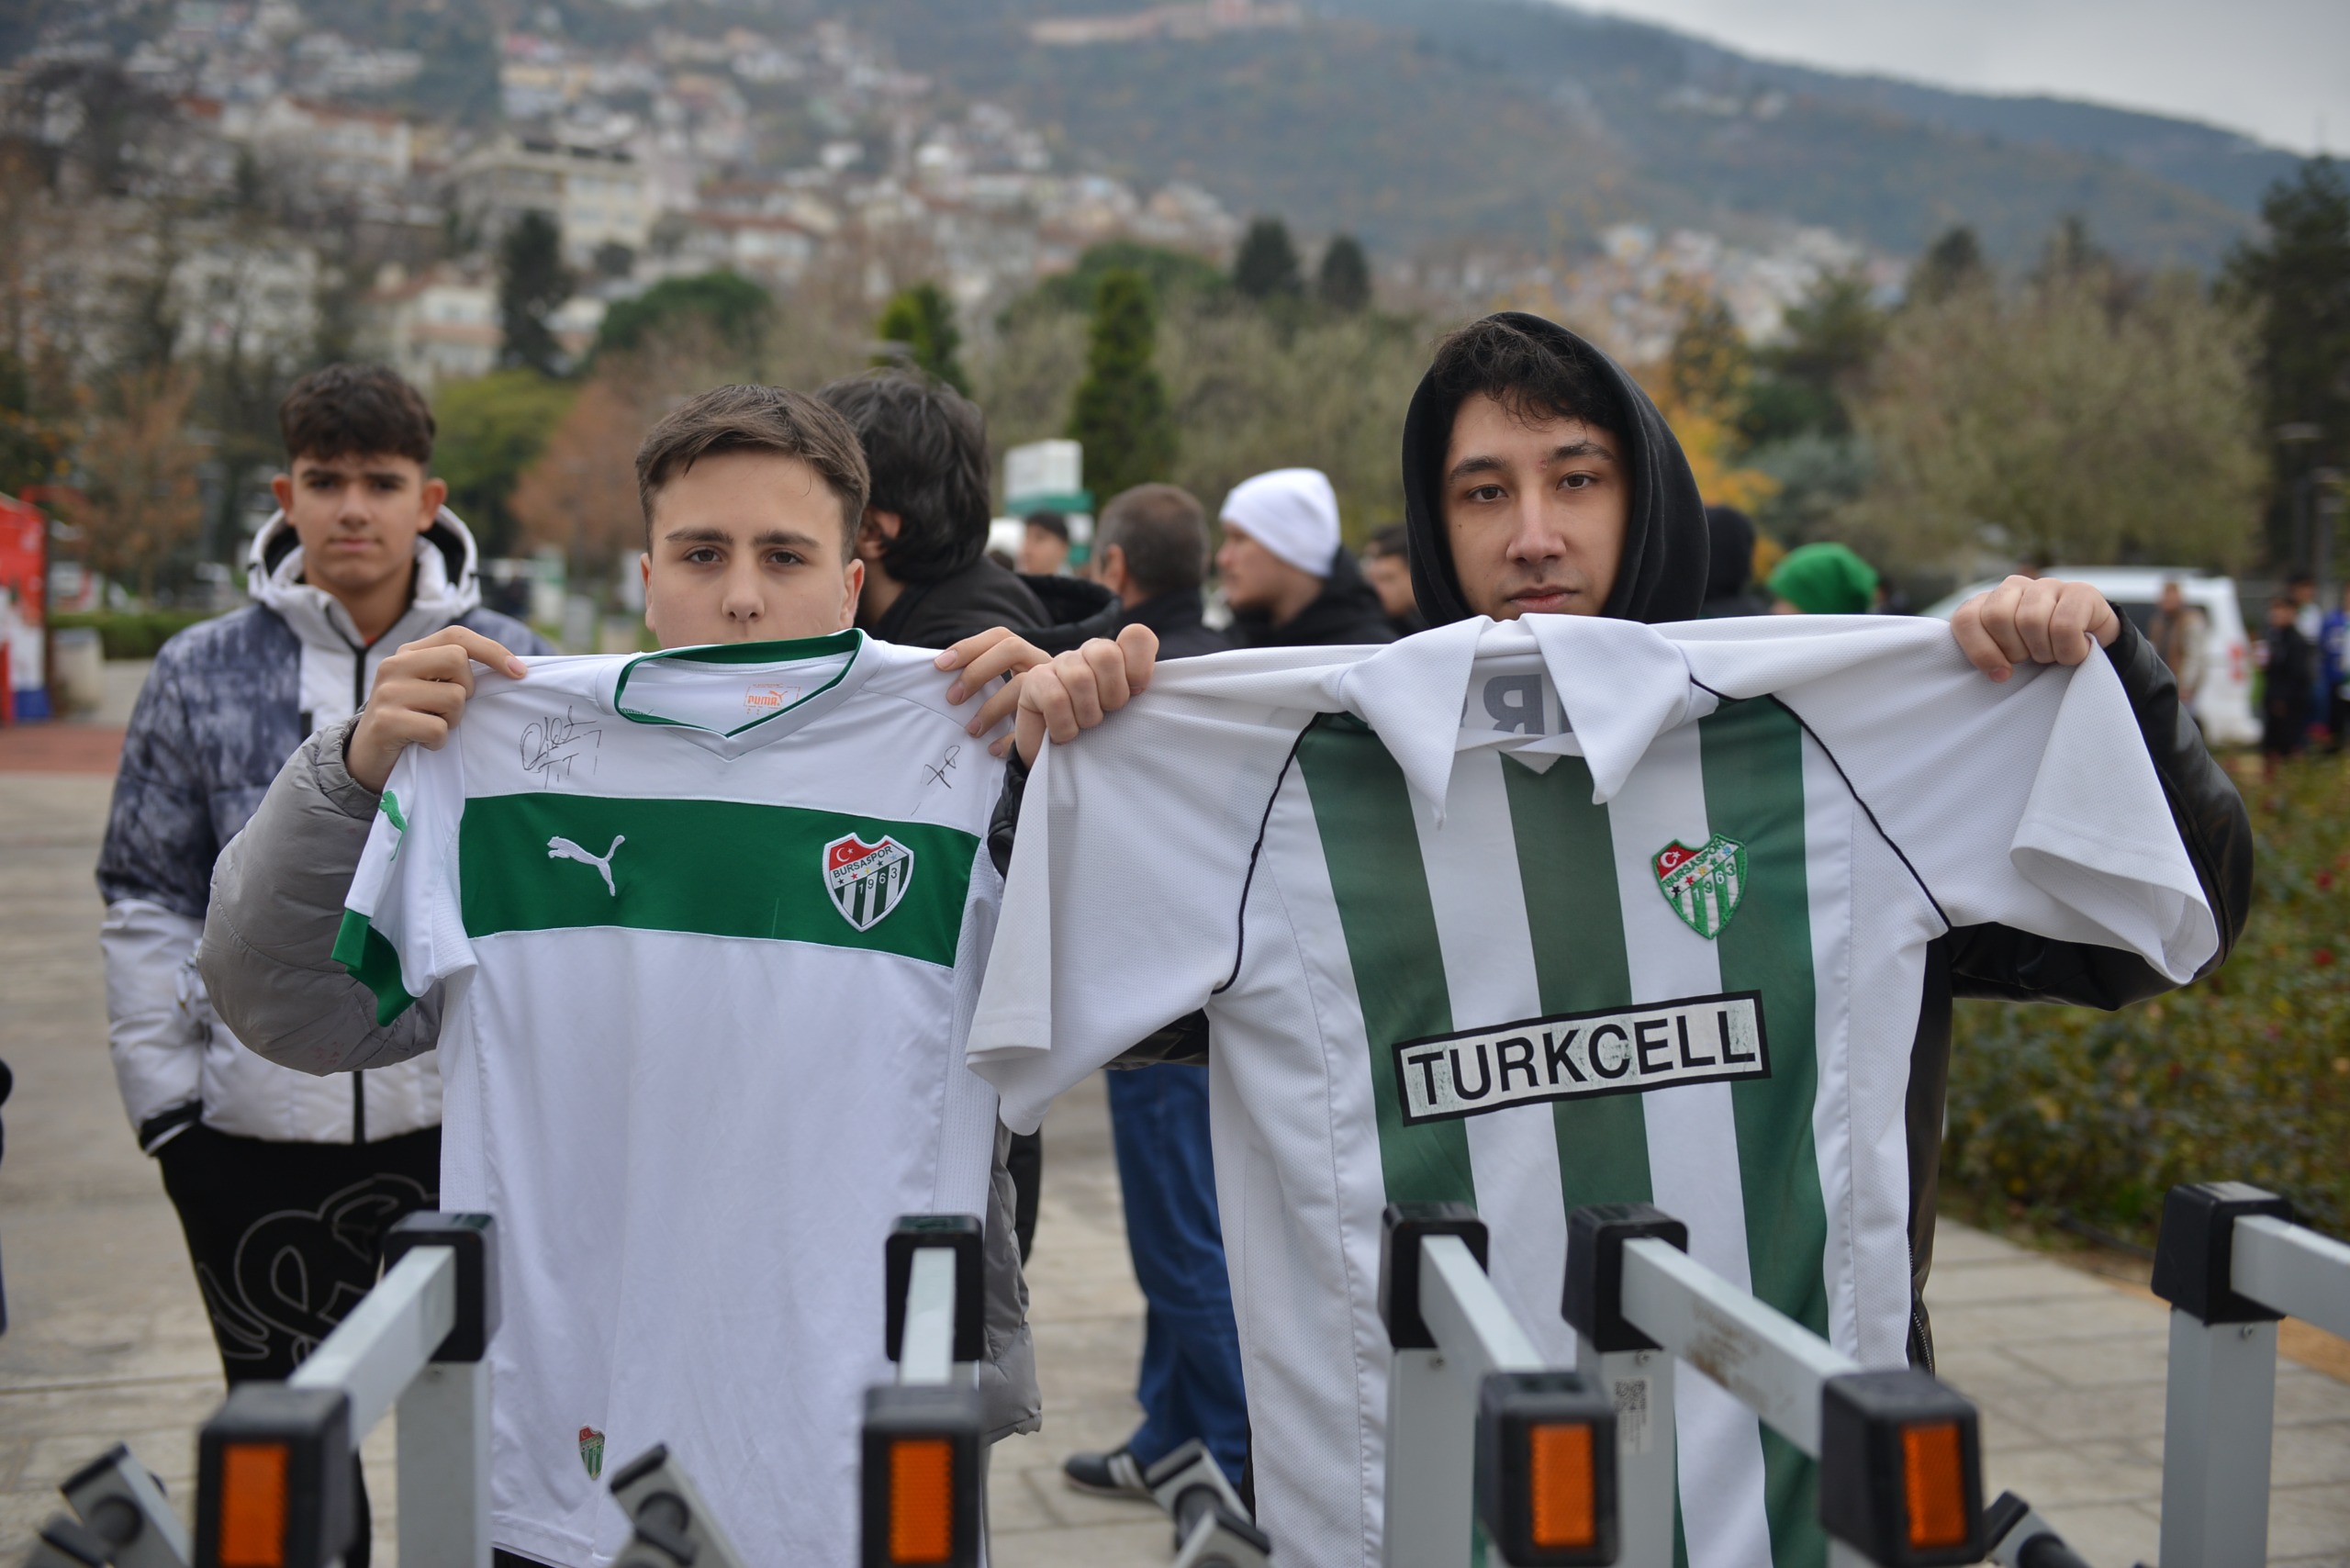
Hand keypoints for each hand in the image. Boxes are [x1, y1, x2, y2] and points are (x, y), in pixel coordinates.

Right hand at [345, 626, 524, 792]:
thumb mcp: (430, 688)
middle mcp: (395, 665)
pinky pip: (438, 728)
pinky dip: (439, 742)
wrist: (367, 757)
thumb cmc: (412, 720)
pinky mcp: (386, 721)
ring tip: (431, 726)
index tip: (520, 672)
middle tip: (449, 709)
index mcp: (409, 653)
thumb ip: (456, 673)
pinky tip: (422, 743)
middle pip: (458, 660)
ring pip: (453, 697)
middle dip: (466, 690)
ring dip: (452, 720)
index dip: (492, 650)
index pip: (457, 636)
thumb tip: (514, 668)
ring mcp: (388, 692)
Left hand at [936, 626, 1054, 739]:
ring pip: (1024, 685)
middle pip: (1012, 650)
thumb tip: (945, 675)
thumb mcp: (1014, 686)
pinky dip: (1012, 738)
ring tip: (972, 730)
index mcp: (1028, 654)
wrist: (1075, 728)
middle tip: (953, 698)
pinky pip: (1037, 725)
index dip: (969, 646)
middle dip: (977, 671)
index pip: (1000, 637)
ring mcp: (1057, 686)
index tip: (940, 665)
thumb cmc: (1031, 709)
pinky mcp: (1063, 716)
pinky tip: (993, 749)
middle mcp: (1044, 664)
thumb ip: (989, 677)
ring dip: (992, 708)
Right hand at [1010, 624, 1158, 765]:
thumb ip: (1141, 693)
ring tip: (1083, 726)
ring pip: (1080, 678)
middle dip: (1112, 695)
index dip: (1141, 667)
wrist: (1055, 759)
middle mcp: (1088, 653)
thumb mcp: (1129, 716)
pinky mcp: (1034, 680)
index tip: (1136, 693)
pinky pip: (1056, 699)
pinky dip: (1065, 726)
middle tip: (1105, 713)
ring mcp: (1059, 664)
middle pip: (1108, 655)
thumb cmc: (1097, 737)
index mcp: (1117, 654)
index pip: (1138, 637)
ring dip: (1087, 715)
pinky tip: (1064, 733)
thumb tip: (1144, 686)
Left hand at [1950, 575, 2119, 682]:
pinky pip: (2065, 625)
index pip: (1966, 618)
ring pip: (2031, 620)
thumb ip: (1987, 653)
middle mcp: (2014, 586)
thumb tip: (1992, 670)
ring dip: (2044, 651)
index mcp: (1987, 602)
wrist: (2090, 648)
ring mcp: (2047, 585)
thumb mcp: (2006, 658)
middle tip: (2032, 658)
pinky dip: (2070, 650)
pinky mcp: (2080, 591)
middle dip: (2015, 649)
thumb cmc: (2039, 655)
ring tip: (2054, 654)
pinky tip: (2077, 651)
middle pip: (1997, 617)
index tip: (2001, 675)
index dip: (1981, 651)